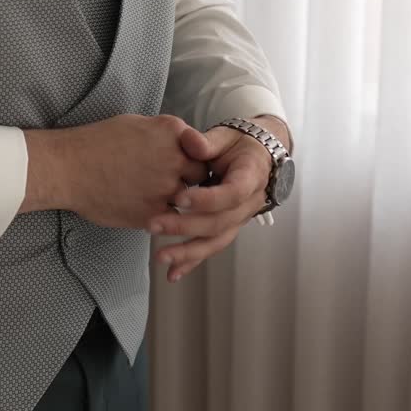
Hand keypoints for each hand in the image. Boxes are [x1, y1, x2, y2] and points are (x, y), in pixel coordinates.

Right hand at [22, 114, 211, 228]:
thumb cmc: (97, 142)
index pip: (203, 148)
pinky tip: (145, 209)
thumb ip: (166, 134)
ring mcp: (165, 188)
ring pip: (187, 200)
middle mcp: (175, 159)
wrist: (68, 168)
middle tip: (173, 183)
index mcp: (172, 132)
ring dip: (177, 201)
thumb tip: (182, 144)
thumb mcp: (137, 123)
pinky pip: (170, 219)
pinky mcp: (153, 213)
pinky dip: (162, 217)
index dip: (194, 158)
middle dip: (189, 180)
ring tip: (155, 197)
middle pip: (200, 175)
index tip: (186, 164)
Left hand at [146, 116, 288, 281]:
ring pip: (216, 241)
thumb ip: (208, 141)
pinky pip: (211, 247)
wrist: (257, 157)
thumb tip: (190, 141)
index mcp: (251, 177)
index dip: (208, 199)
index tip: (180, 199)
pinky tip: (172, 274)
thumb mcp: (226, 136)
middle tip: (154, 225)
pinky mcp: (227, 229)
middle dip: (186, 226)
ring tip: (161, 257)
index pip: (233, 193)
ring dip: (188, 252)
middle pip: (220, 222)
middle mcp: (248, 204)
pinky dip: (192, 262)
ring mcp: (239, 220)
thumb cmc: (238, 144)